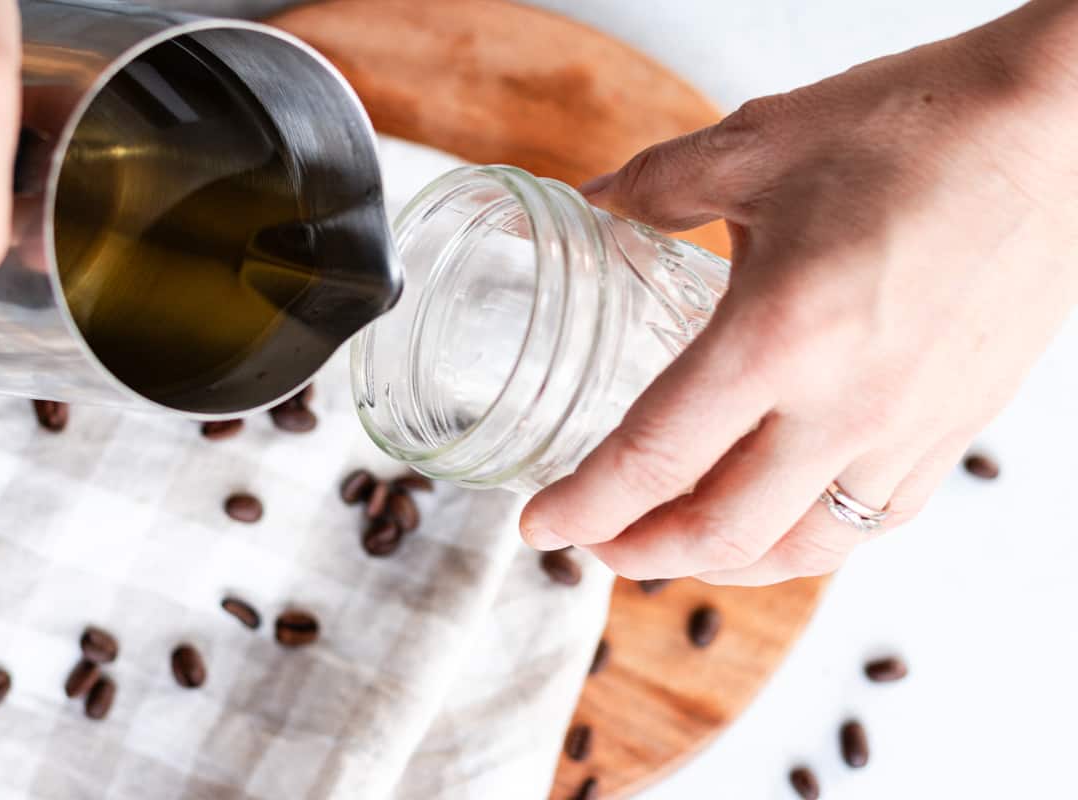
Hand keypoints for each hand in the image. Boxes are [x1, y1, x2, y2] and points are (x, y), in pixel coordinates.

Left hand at [520, 0, 1077, 583]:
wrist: (1056, 131)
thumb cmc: (918, 128)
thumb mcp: (758, 142)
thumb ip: (659, 185)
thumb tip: (599, 202)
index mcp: (778, 336)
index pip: (654, 458)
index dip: (585, 506)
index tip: (544, 523)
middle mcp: (844, 406)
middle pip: (721, 532)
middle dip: (640, 554)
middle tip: (597, 546)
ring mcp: (909, 430)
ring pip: (800, 547)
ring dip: (723, 563)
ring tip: (676, 547)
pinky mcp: (955, 429)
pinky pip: (873, 523)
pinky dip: (807, 539)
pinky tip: (779, 520)